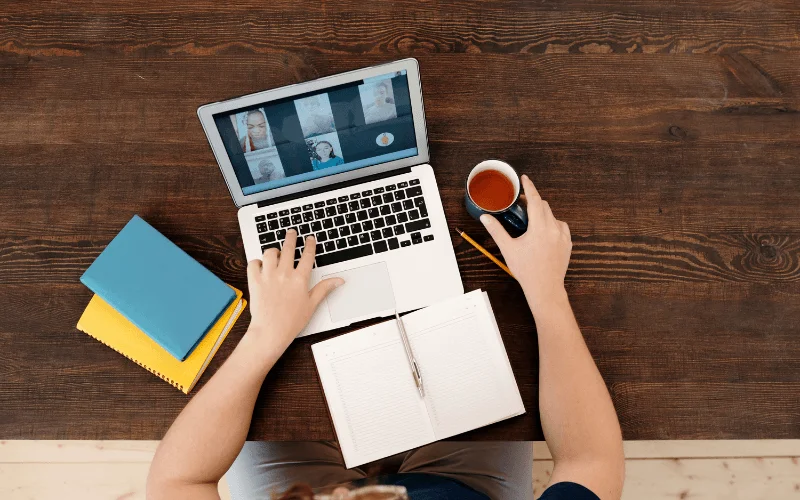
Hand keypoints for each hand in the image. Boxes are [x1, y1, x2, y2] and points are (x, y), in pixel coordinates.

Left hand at [246, 229, 343, 357]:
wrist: (271, 331)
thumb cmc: (291, 321)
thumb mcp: (312, 304)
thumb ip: (324, 288)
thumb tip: (339, 280)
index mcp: (300, 279)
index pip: (307, 256)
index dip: (310, 244)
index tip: (310, 238)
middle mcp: (284, 274)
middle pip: (288, 248)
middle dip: (291, 237)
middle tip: (292, 232)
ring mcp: (268, 276)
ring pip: (270, 253)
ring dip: (273, 251)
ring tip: (276, 252)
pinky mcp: (255, 281)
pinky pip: (253, 263)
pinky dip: (256, 262)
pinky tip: (260, 265)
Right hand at [480, 175, 571, 310]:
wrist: (545, 288)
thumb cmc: (526, 270)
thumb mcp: (508, 249)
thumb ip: (496, 230)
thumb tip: (485, 217)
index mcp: (539, 227)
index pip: (535, 200)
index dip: (529, 187)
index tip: (525, 179)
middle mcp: (553, 228)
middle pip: (544, 206)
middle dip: (533, 202)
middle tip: (521, 204)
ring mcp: (563, 236)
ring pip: (553, 216)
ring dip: (542, 214)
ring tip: (532, 222)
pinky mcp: (568, 243)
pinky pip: (561, 227)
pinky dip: (552, 224)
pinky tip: (545, 232)